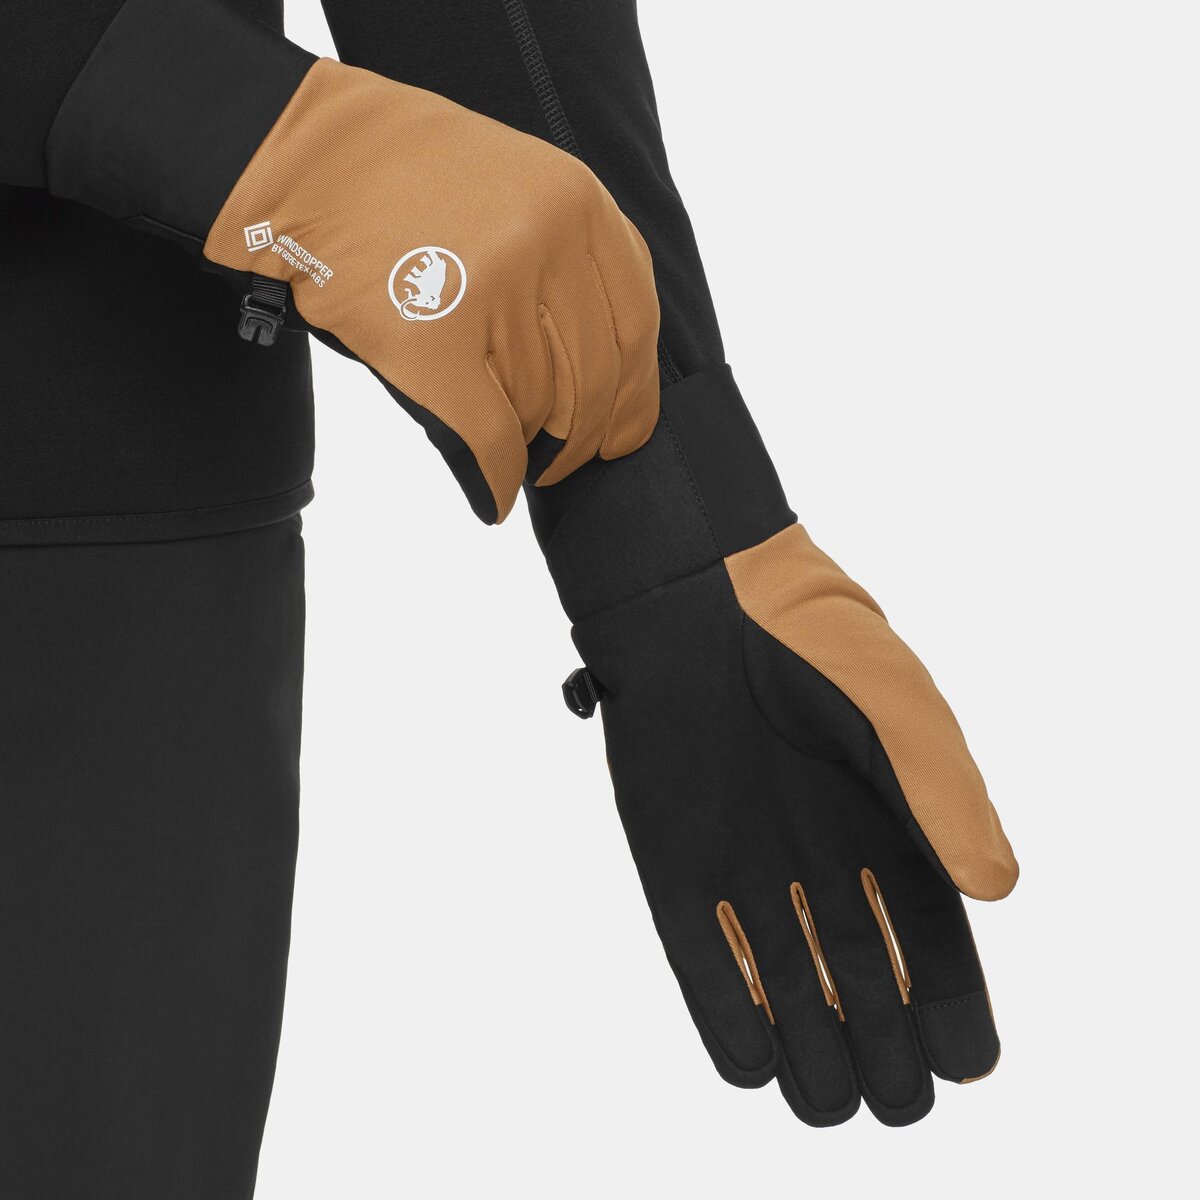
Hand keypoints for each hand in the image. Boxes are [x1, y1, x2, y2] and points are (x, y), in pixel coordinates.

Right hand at [206, 59, 660, 521]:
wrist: (298, 164)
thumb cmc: (403, 186)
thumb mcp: (515, 188)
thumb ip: (569, 259)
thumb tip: (608, 377)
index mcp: (577, 202)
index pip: (636, 327)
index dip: (634, 397)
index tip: (620, 435)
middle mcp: (545, 241)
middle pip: (594, 381)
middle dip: (580, 439)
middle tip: (558, 460)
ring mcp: (489, 289)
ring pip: (537, 411)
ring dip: (523, 446)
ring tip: (498, 441)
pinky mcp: (431, 339)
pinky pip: (490, 439)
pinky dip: (495, 480)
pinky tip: (492, 497)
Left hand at [535, 366, 1016, 1125]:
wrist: (694, 602)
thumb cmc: (811, 643)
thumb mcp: (901, 711)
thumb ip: (948, 797)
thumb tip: (999, 891)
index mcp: (893, 837)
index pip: (941, 958)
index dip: (958, 1020)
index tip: (967, 1061)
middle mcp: (825, 868)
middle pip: (869, 997)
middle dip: (888, 1059)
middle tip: (893, 1091)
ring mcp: (749, 875)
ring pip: (789, 1000)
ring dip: (811, 1060)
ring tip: (829, 1094)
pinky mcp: (677, 874)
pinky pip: (705, 970)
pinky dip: (728, 1026)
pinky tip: (755, 1066)